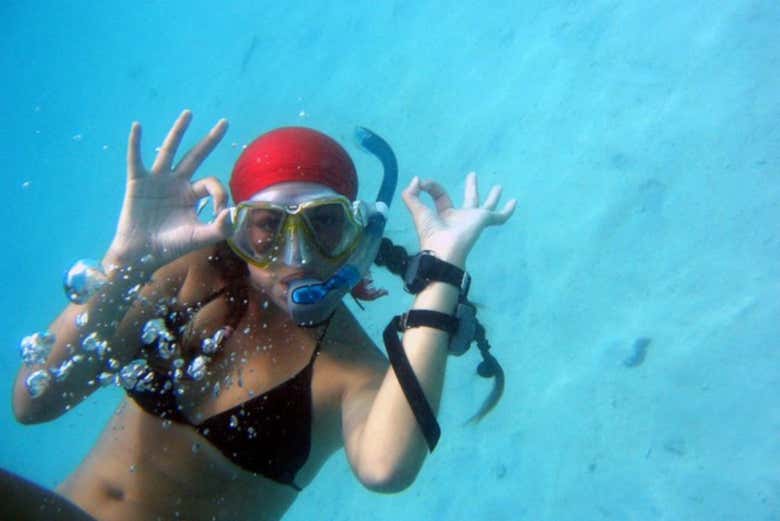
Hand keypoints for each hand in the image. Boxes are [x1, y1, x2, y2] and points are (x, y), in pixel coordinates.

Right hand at [105, 110, 232, 269]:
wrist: (142, 255)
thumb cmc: (171, 247)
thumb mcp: (200, 237)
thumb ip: (220, 228)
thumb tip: (234, 213)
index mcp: (192, 194)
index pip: (212, 183)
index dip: (220, 195)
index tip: (220, 213)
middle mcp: (177, 183)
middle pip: (196, 156)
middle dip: (211, 140)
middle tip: (225, 122)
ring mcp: (157, 180)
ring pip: (169, 151)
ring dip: (179, 132)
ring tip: (189, 113)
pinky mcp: (138, 182)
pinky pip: (136, 159)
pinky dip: (135, 143)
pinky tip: (137, 126)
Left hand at [401, 172, 515, 266]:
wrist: (445, 250)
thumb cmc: (430, 233)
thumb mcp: (416, 211)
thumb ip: (411, 195)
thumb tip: (417, 180)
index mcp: (444, 215)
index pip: (440, 195)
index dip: (431, 187)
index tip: (423, 183)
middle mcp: (460, 217)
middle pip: (467, 199)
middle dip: (471, 187)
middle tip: (472, 175)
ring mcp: (474, 219)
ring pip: (486, 205)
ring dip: (493, 196)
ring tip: (498, 187)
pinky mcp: (484, 220)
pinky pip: (499, 216)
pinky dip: (507, 211)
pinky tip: (514, 202)